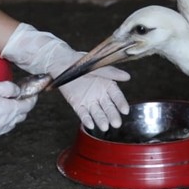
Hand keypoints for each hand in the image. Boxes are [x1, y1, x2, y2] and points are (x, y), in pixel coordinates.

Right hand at [0, 80, 34, 139]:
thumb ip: (7, 88)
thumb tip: (17, 91)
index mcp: (6, 110)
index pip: (27, 106)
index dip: (31, 99)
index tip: (32, 94)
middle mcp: (4, 124)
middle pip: (21, 115)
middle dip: (23, 106)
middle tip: (19, 97)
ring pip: (12, 123)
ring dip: (14, 115)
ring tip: (7, 105)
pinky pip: (2, 129)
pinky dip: (4, 122)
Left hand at [1, 24, 129, 130]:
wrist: (61, 62)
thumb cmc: (81, 61)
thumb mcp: (97, 65)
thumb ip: (111, 72)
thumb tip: (127, 77)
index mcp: (107, 84)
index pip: (117, 96)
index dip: (121, 103)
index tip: (125, 111)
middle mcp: (100, 94)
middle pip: (108, 107)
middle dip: (112, 115)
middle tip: (116, 123)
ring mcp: (89, 100)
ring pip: (96, 112)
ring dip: (101, 120)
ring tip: (105, 127)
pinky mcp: (77, 104)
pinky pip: (82, 113)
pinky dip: (86, 119)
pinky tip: (90, 125)